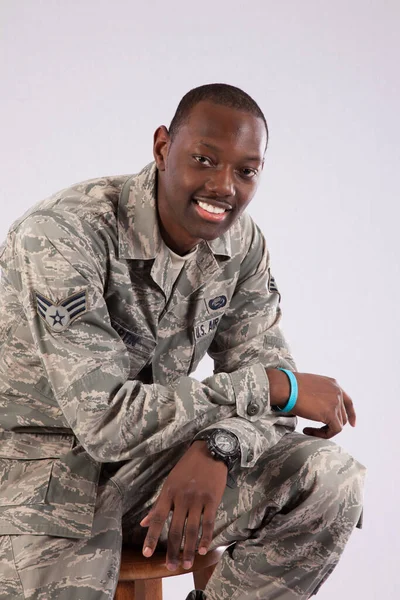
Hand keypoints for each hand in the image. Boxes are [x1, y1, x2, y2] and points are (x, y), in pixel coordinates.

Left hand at [140, 440, 226, 570]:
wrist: (210, 451)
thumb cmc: (187, 467)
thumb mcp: (169, 482)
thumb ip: (158, 504)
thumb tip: (143, 523)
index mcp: (168, 492)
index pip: (157, 518)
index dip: (151, 536)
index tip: (147, 554)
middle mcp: (181, 497)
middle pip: (174, 528)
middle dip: (172, 550)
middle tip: (170, 567)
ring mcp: (197, 499)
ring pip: (191, 529)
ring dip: (189, 549)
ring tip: (186, 564)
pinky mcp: (212, 500)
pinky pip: (208, 522)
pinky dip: (206, 538)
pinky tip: (204, 549)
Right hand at [267, 369, 356, 438]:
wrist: (287, 387)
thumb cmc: (290, 386)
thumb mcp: (310, 387)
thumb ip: (319, 396)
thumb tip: (318, 409)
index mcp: (333, 384)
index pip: (348, 401)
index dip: (351, 414)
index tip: (352, 424)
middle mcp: (337, 392)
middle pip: (343, 415)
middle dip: (332, 424)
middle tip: (317, 429)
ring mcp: (335, 402)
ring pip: (338, 424)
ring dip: (324, 430)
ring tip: (308, 430)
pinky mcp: (331, 413)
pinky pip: (334, 430)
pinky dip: (323, 434)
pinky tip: (308, 431)